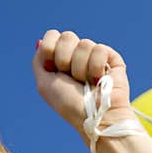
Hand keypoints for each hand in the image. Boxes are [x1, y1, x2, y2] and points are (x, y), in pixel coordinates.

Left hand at [32, 30, 136, 149]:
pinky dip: (96, 68)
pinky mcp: (112, 58)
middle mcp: (77, 55)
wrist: (94, 116)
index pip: (52, 36)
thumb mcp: (45, 84)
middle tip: (72, 79)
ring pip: (84, 43)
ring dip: (82, 69)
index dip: (50, 51)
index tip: (54, 70)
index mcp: (61, 59)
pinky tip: (99, 80)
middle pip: (67, 36)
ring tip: (87, 83)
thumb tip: (40, 42)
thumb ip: (39, 60)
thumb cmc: (70, 105)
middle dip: (65, 59)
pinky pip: (100, 49)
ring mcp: (95, 56)